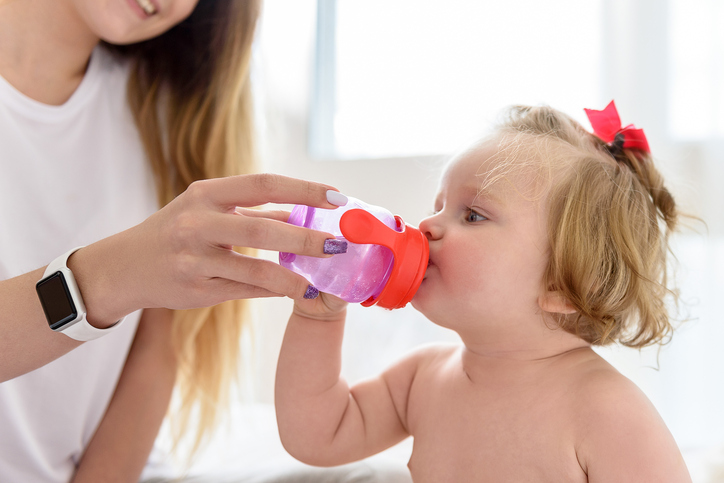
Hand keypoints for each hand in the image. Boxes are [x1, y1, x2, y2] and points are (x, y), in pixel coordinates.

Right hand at [70, 174, 346, 325]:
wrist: (125, 267)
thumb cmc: (176, 232)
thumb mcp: (208, 210)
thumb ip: (253, 212)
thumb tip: (304, 212)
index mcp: (206, 194)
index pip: (264, 184)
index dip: (304, 189)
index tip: (338, 197)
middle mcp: (198, 222)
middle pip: (262, 227)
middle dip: (306, 237)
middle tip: (338, 244)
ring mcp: (195, 258)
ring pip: (255, 268)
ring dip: (293, 276)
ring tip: (320, 280)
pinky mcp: (196, 289)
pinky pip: (245, 290)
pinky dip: (274, 291)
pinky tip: (296, 291)